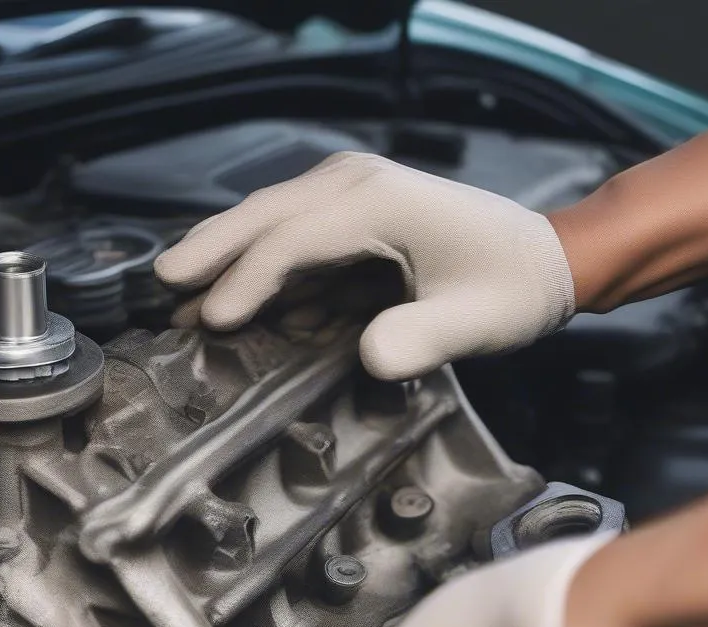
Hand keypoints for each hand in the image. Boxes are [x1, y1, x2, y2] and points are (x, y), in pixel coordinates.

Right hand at [154, 153, 575, 379]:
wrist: (546, 260)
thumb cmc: (513, 287)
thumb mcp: (477, 321)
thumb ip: (423, 339)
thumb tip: (366, 360)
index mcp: (377, 201)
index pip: (291, 240)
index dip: (247, 282)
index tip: (212, 322)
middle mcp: (354, 185)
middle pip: (264, 216)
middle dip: (211, 250)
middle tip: (160, 283)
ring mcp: (352, 196)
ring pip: (271, 223)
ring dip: (230, 260)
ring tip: (184, 299)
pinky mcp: (354, 218)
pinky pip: (295, 242)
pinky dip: (266, 272)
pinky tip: (244, 305)